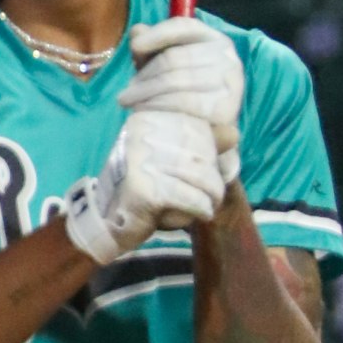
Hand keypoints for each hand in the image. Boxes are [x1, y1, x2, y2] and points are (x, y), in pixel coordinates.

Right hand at [64, 111, 226, 264]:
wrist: (107, 222)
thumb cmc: (144, 191)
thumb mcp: (171, 163)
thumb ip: (201, 145)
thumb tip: (234, 133)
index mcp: (146, 120)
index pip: (197, 130)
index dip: (210, 156)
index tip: (206, 175)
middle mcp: (141, 133)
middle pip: (200, 153)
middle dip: (213, 178)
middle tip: (213, 196)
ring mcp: (140, 160)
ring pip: (199, 175)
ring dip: (212, 195)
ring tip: (210, 205)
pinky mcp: (144, 188)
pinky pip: (190, 197)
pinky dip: (201, 208)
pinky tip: (202, 214)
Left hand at [121, 18, 244, 170]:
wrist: (210, 132)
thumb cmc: (186, 93)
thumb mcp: (167, 67)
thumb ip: (153, 47)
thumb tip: (137, 32)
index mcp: (216, 40)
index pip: (184, 27)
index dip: (157, 34)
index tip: (134, 47)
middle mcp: (228, 58)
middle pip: (174, 58)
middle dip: (144, 75)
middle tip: (124, 94)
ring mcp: (230, 84)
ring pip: (175, 80)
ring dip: (146, 93)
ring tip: (130, 103)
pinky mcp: (225, 109)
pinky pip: (183, 102)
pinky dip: (159, 106)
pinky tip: (144, 112)